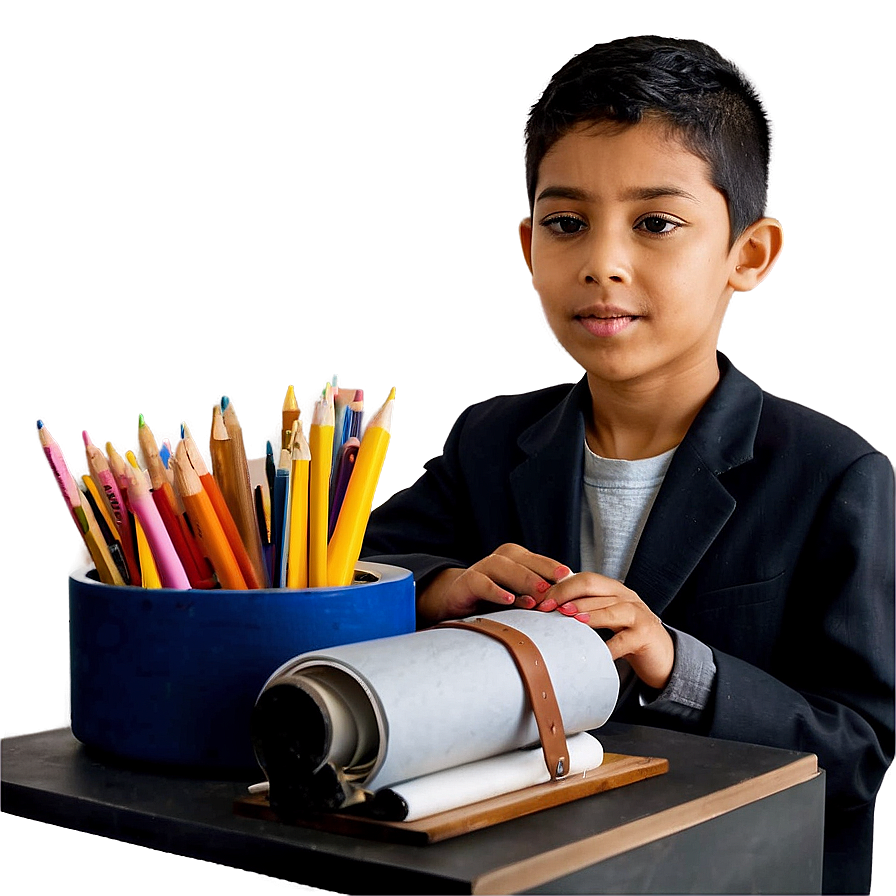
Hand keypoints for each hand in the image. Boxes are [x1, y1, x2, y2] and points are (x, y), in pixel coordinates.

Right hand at [416, 543, 571, 624]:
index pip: (539, 560)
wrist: (456, 602)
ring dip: (523, 579)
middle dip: (543, 572)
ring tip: (538, 596)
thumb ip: (537, 597)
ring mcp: (481, 568)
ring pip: (504, 566)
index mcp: (516, 559)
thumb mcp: (519, 597)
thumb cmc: (493, 600)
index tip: (572, 578)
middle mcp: (500, 559)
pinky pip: (481, 582)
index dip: (554, 569)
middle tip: (560, 585)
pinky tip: (509, 599)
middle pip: (524, 560)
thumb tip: (568, 603)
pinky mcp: (466, 582)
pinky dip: (495, 590)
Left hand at [549, 573, 673, 689]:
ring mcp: (639, 615)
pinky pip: (625, 640)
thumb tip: (549, 609)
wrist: (662, 657)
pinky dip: (609, 646)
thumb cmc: (627, 637)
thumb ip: (585, 611)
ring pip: (612, 608)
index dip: (562, 587)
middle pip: (595, 587)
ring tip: (571, 619)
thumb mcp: (606, 619)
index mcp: (614, 590)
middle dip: (568, 594)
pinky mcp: (646, 636)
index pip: (585, 579)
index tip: (541, 600)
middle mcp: (627, 597)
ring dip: (589, 613)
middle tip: (549, 608)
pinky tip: (595, 652)